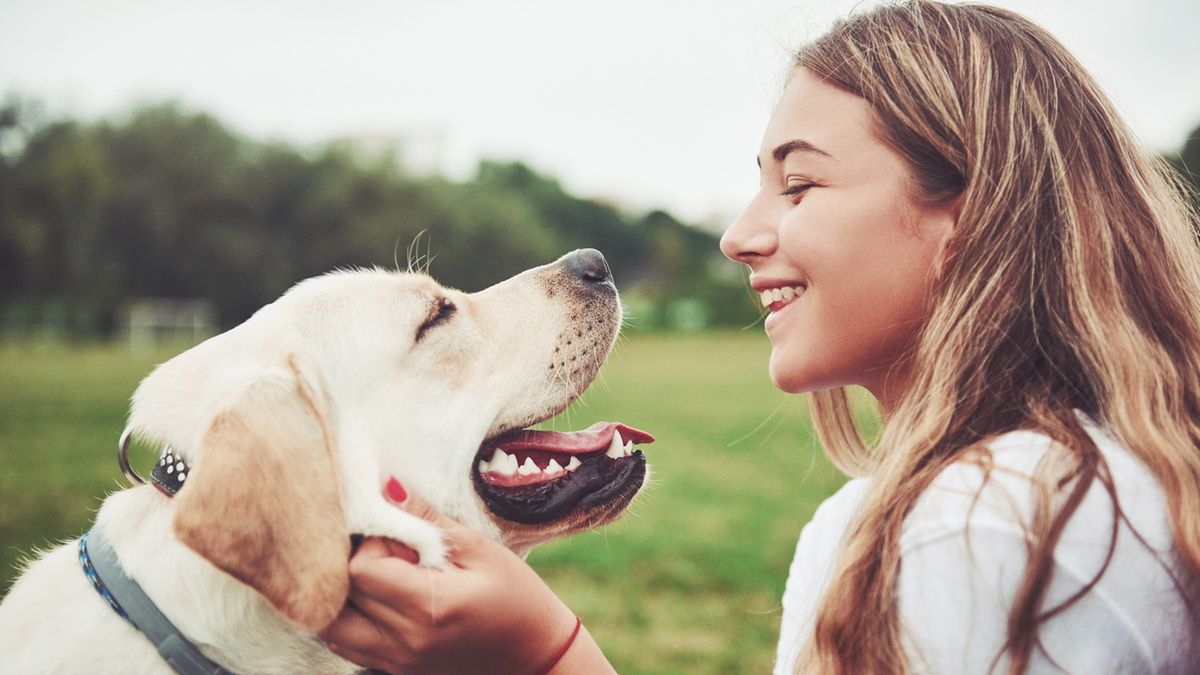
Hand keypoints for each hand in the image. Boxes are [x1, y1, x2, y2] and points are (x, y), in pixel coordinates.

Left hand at [319, 479, 579, 674]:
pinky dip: (349, 617)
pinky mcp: (394, 670)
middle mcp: (406, 641)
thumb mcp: (480, 550)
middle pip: (341, 594)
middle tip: (389, 550)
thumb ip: (427, 520)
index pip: (361, 568)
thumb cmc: (517, 597)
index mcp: (431, 607)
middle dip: (355, 562)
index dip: (373, 542)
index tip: (400, 535)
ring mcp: (397, 662)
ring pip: (332, 624)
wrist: (536, 657)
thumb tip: (385, 486)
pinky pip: (345, 643)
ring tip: (379, 574)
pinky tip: (380, 598)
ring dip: (344, 592)